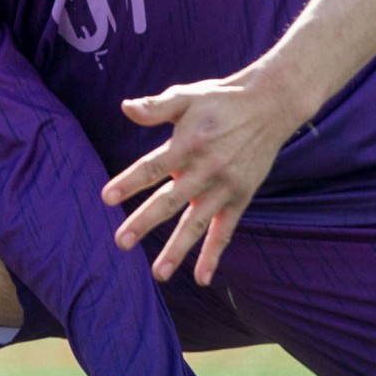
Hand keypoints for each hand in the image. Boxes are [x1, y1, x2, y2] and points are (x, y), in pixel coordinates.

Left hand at [103, 75, 302, 284]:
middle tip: (121, 242)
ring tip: (158, 274)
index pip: (153, 167)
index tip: (106, 198)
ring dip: (177, 249)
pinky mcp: (240, 198)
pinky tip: (201, 278)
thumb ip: (157, 107)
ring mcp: (224, 187)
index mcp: (188, 143)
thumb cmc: (221, 100)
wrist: (270, 106)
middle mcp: (206, 169)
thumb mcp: (188, 96)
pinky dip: (214, 254)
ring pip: (196, 223)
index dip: (130, 182)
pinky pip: (225, 231)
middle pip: (170, 201)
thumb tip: (125, 107)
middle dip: (145, 222)